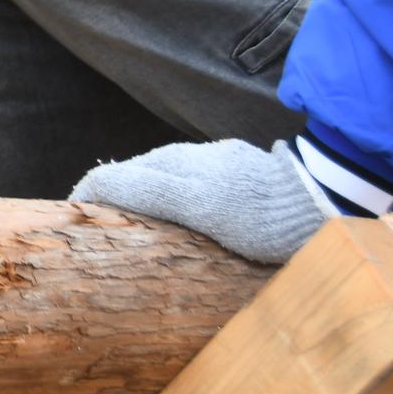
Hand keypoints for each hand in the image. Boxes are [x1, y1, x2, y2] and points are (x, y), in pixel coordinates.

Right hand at [69, 138, 338, 263]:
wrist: (325, 201)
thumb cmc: (261, 215)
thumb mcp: (197, 204)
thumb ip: (143, 191)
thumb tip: (90, 185)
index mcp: (170, 167)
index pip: (108, 179)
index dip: (83, 201)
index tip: (67, 226)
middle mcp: (186, 159)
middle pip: (130, 177)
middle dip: (108, 201)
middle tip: (97, 234)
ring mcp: (213, 163)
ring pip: (161, 179)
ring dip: (141, 199)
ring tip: (137, 229)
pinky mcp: (238, 169)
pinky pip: (191, 181)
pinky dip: (173, 198)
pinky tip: (185, 214)